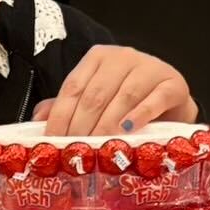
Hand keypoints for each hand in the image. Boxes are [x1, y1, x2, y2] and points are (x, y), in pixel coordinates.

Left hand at [32, 45, 198, 137]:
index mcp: (97, 58)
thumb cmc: (129, 101)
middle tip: (76, 152)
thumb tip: (37, 120)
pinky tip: (128, 131)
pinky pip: (154, 100)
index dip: (60, 115)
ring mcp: (149, 68)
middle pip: (95, 94)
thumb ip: (67, 106)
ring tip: (98, 148)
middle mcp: (122, 57)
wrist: (170, 98)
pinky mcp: (172, 83)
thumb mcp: (95, 100)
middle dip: (82, 126)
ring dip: (107, 126)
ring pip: (122, 98)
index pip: (73, 87)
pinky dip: (140, 116)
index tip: (52, 141)